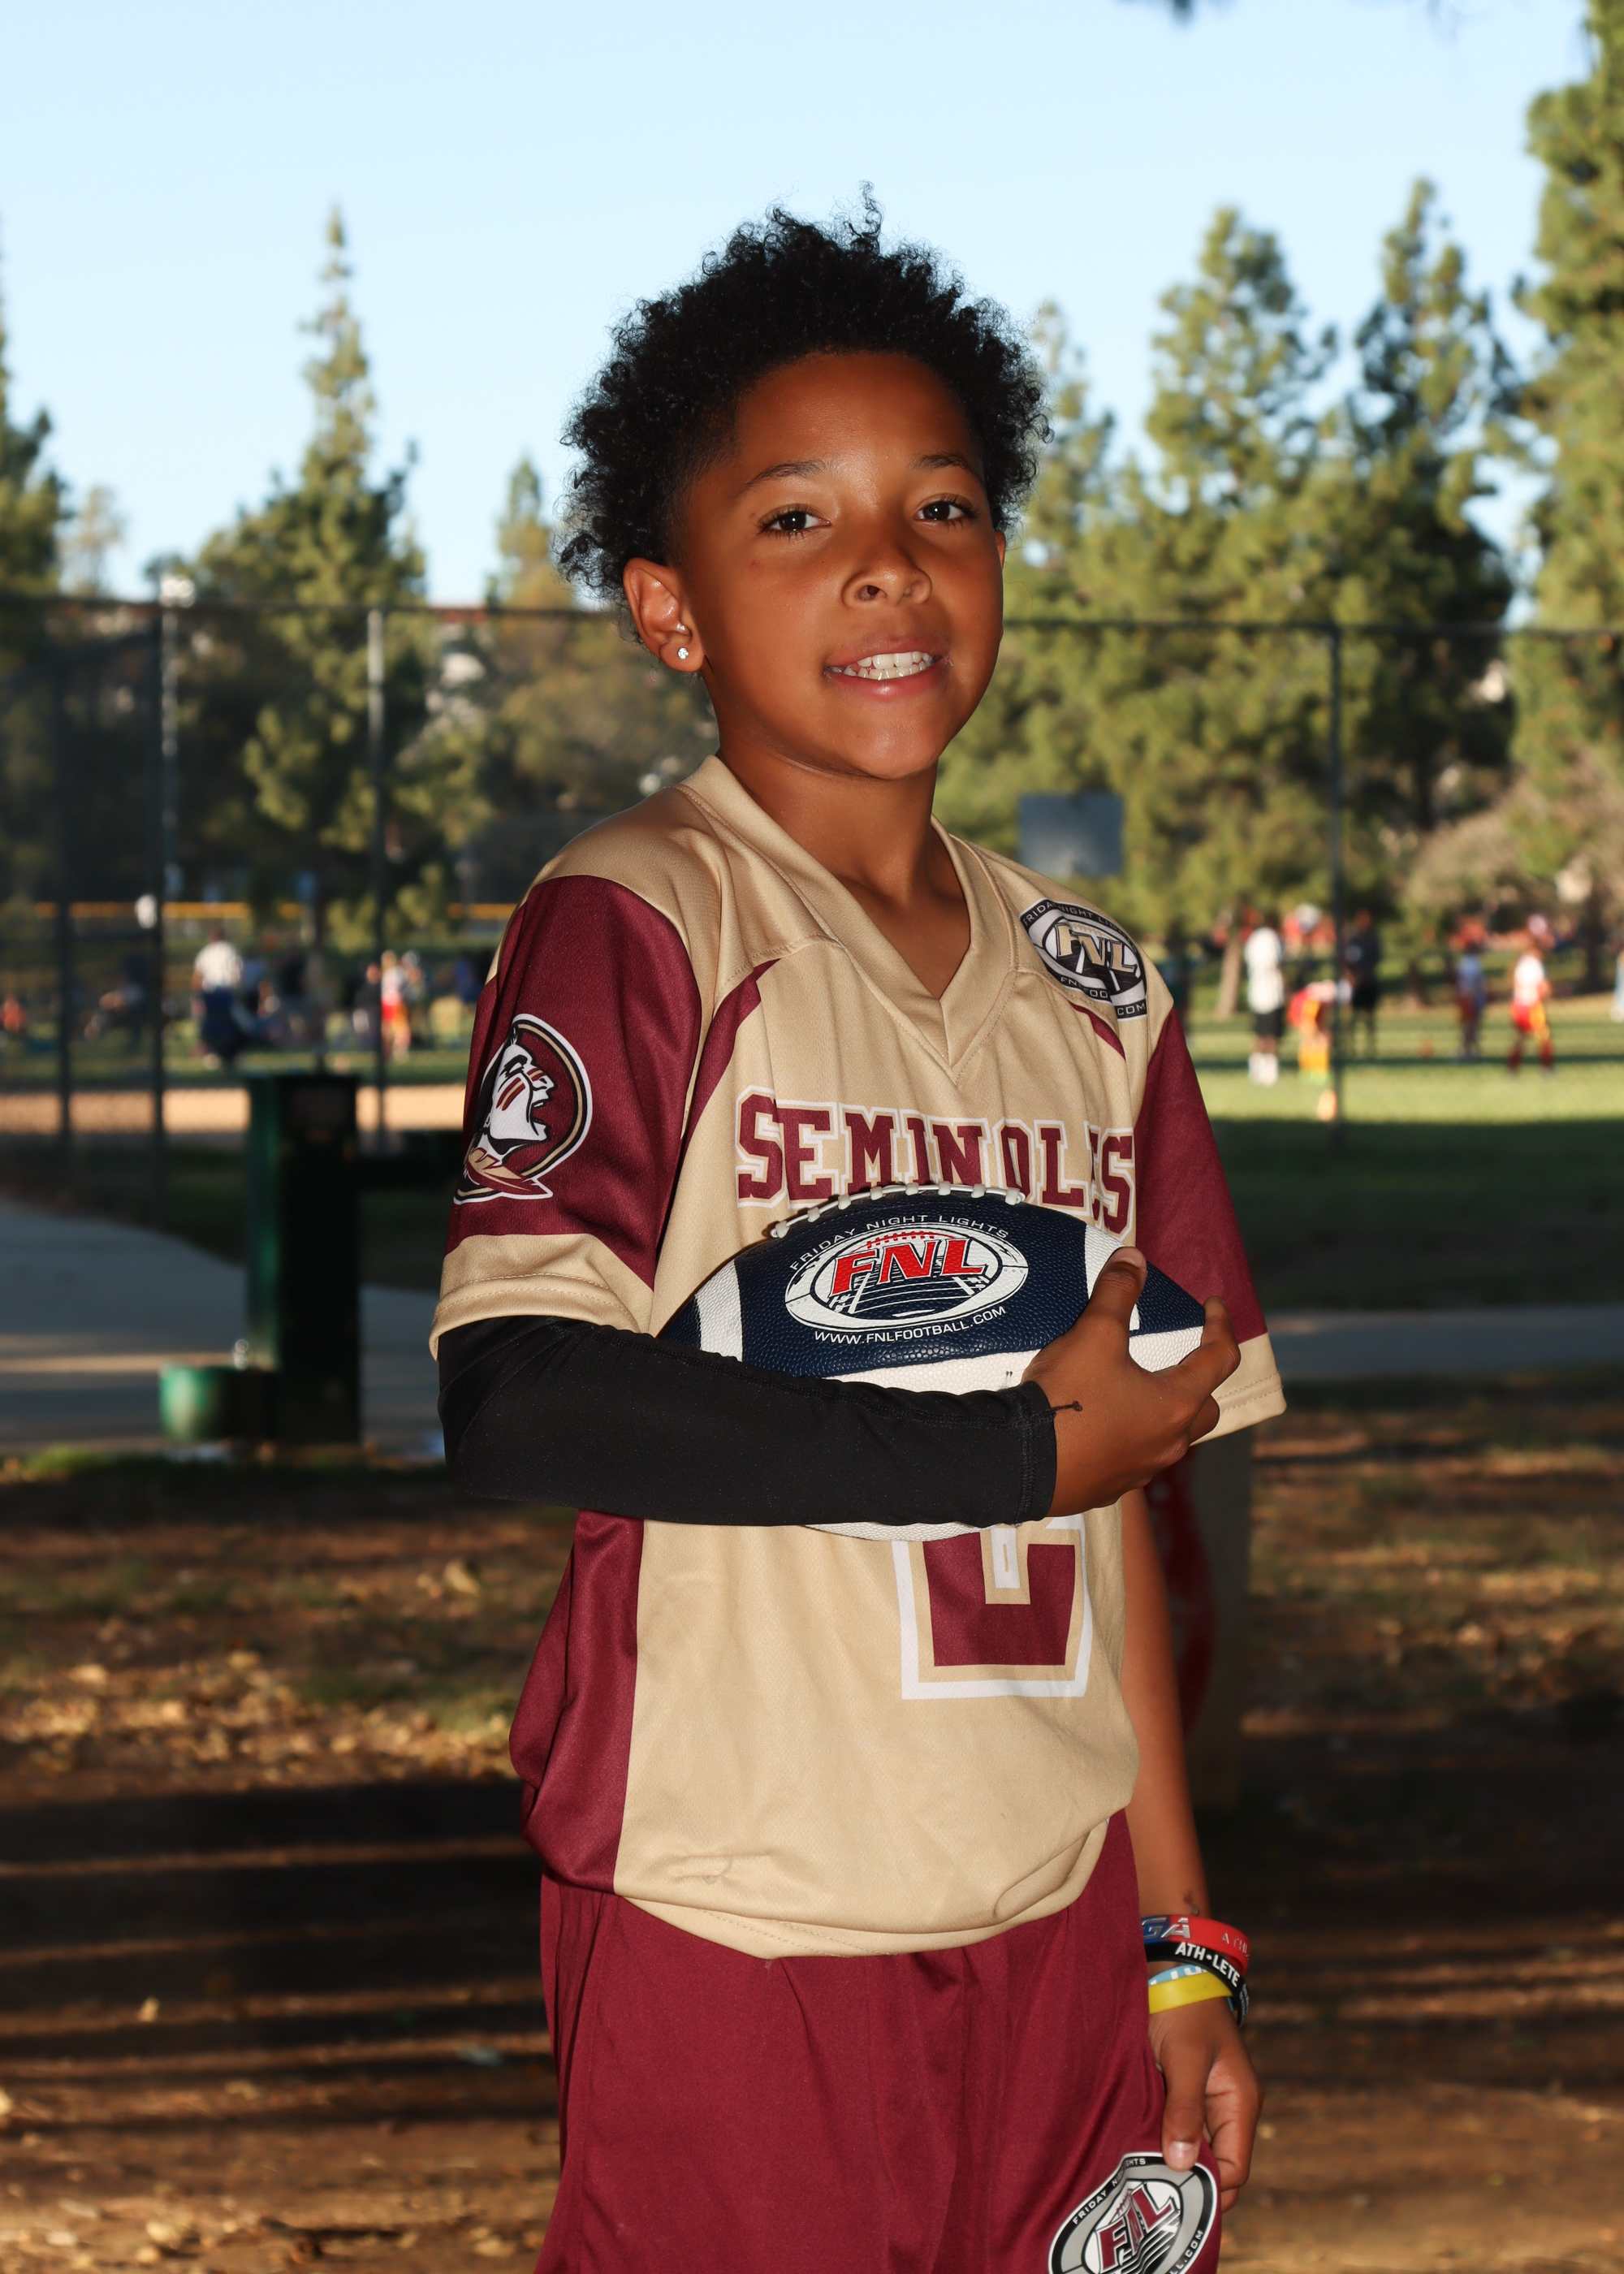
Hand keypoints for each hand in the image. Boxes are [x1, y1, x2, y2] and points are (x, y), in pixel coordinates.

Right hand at [1022, 1248, 1240, 1515]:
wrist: (1018, 1463)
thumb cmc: (1068, 1397)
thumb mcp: (1093, 1335)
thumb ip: (1117, 1293)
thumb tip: (1134, 1259)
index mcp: (1177, 1404)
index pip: (1220, 1359)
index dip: (1220, 1325)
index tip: (1212, 1305)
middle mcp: (1169, 1442)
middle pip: (1204, 1408)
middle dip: (1199, 1379)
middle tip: (1180, 1356)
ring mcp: (1142, 1470)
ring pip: (1169, 1436)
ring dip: (1163, 1409)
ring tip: (1136, 1387)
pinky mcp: (1111, 1487)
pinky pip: (1135, 1457)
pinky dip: (1131, 1435)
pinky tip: (1102, 1422)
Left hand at [1148, 1998, 1260, 2212]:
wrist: (1169, 1966)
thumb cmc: (1182, 2008)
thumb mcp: (1184, 2057)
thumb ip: (1184, 2110)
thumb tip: (1181, 2165)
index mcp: (1239, 2103)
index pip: (1234, 2170)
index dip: (1209, 2191)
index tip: (1171, 2200)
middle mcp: (1225, 2109)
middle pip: (1212, 2165)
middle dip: (1184, 2180)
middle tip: (1146, 2191)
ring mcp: (1203, 2101)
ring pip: (1190, 2149)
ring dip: (1167, 2159)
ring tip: (1134, 2172)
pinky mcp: (1180, 2091)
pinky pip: (1173, 2127)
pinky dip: (1157, 2138)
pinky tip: (1131, 2146)